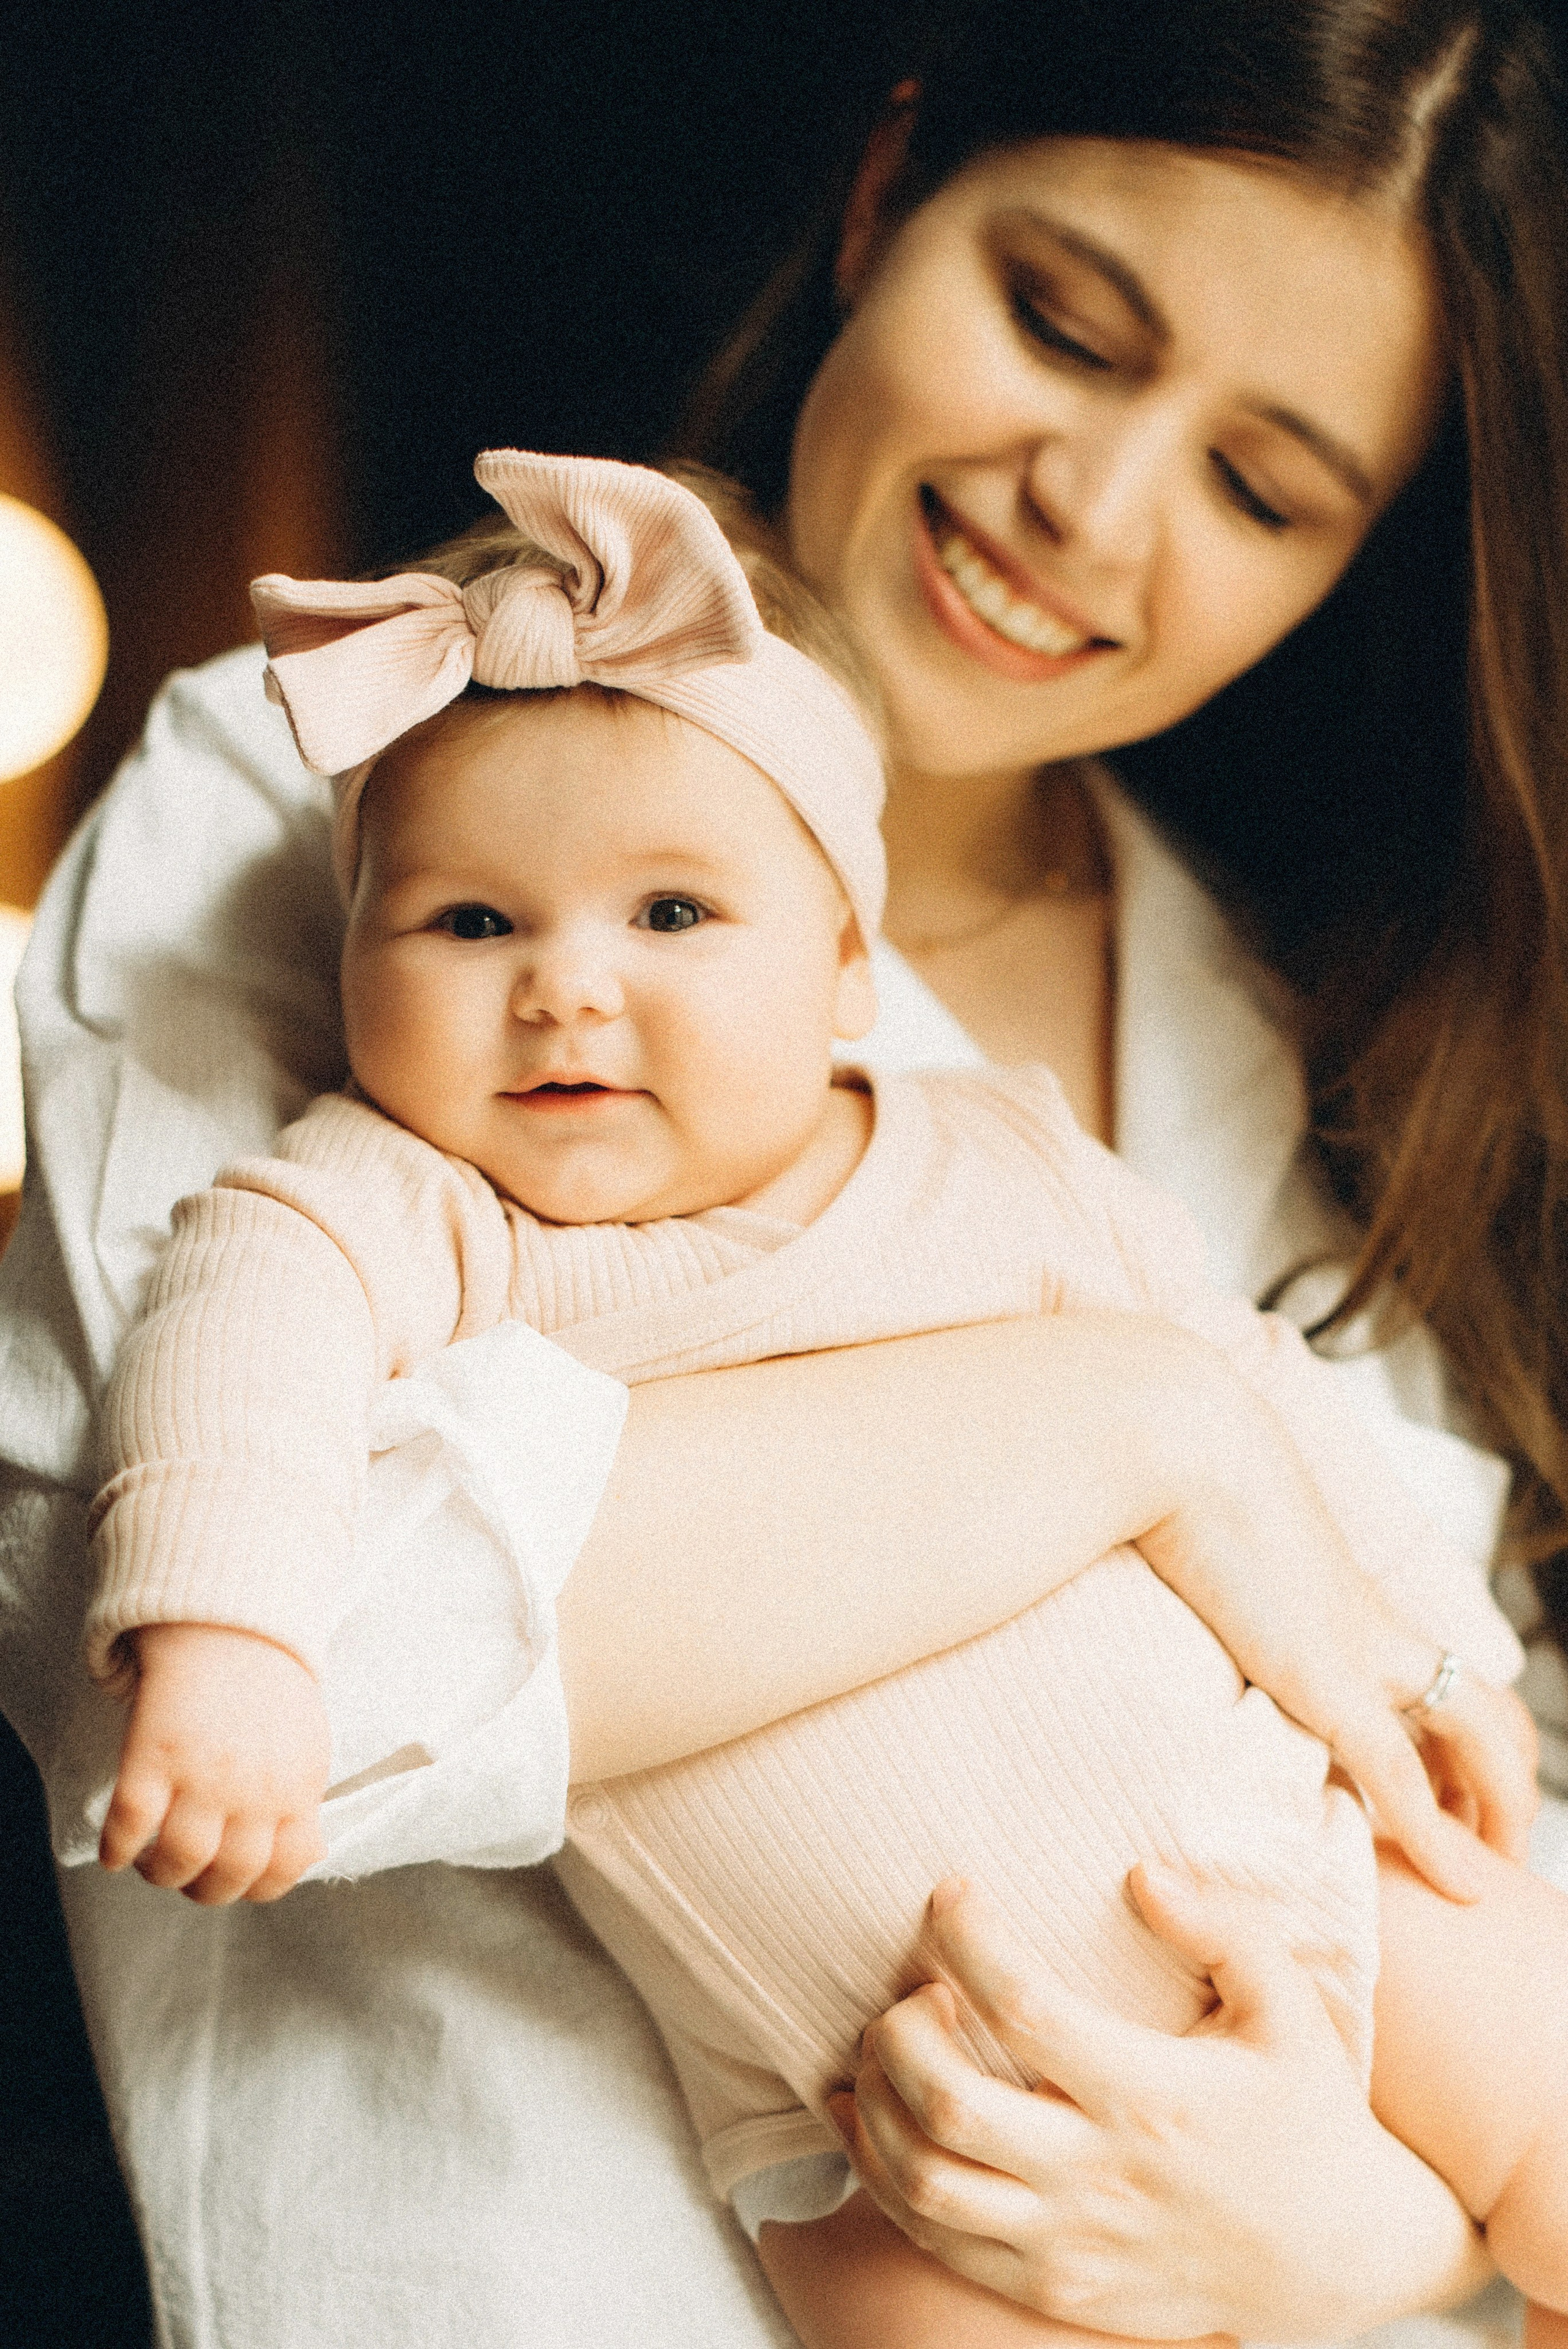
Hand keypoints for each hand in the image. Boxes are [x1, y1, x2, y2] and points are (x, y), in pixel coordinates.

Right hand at [99, 1622, 329, 1902]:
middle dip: (203, 1890)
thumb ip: (304, 1806)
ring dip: (160, 1875)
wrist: (231, 1626)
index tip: (235, 1882)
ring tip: (152, 1863)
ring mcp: (200, 1772)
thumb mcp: (309, 1749)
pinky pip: (129, 1823)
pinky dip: (116, 1849)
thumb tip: (308, 1858)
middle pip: (227, 1876)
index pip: (282, 1871)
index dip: (255, 1889)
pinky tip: (115, 1852)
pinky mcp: (153, 1752)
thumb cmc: (272, 1689)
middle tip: (188, 1877)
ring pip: (177, 1860)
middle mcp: (251, 1789)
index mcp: (296, 1789)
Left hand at [830, 1872, 1491, 2342]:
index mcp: (1153, 2096)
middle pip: (950, 2103)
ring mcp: (1072, 2242)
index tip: (949, 1892)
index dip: (967, 1937)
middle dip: (900, 2028)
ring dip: (877, 2104)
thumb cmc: (1308, 2113)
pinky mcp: (1055, 2286)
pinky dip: (881, 2176)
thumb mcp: (1289, 2008)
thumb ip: (1220, 1930)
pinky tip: (868, 2117)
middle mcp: (1101, 2176)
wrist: (1341, 2256)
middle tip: (910, 1983)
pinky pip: (936, 2240)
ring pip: (925, 2182)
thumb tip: (1141, 1873)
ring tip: (887, 2044)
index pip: (1024, 2006)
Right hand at [1139, 1384, 1533, 1900]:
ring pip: (1483, 1736)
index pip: (1433, 1670)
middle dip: (1503, 1780)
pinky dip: (1442, 1839)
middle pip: (1486, 1703)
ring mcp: (1361, 1650)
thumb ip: (1207, 1574)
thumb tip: (1173, 1587)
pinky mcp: (1329, 1680)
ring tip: (1496, 1873)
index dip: (1453, 1733)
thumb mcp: (1202, 1534)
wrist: (1179, 1441)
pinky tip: (1465, 1887)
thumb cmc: (1170, 1474)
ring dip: (1502, 1808)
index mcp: (1346, 1597)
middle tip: (1493, 1844)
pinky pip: (1404, 1778)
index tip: (1442, 1788)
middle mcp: (1373, 1624)